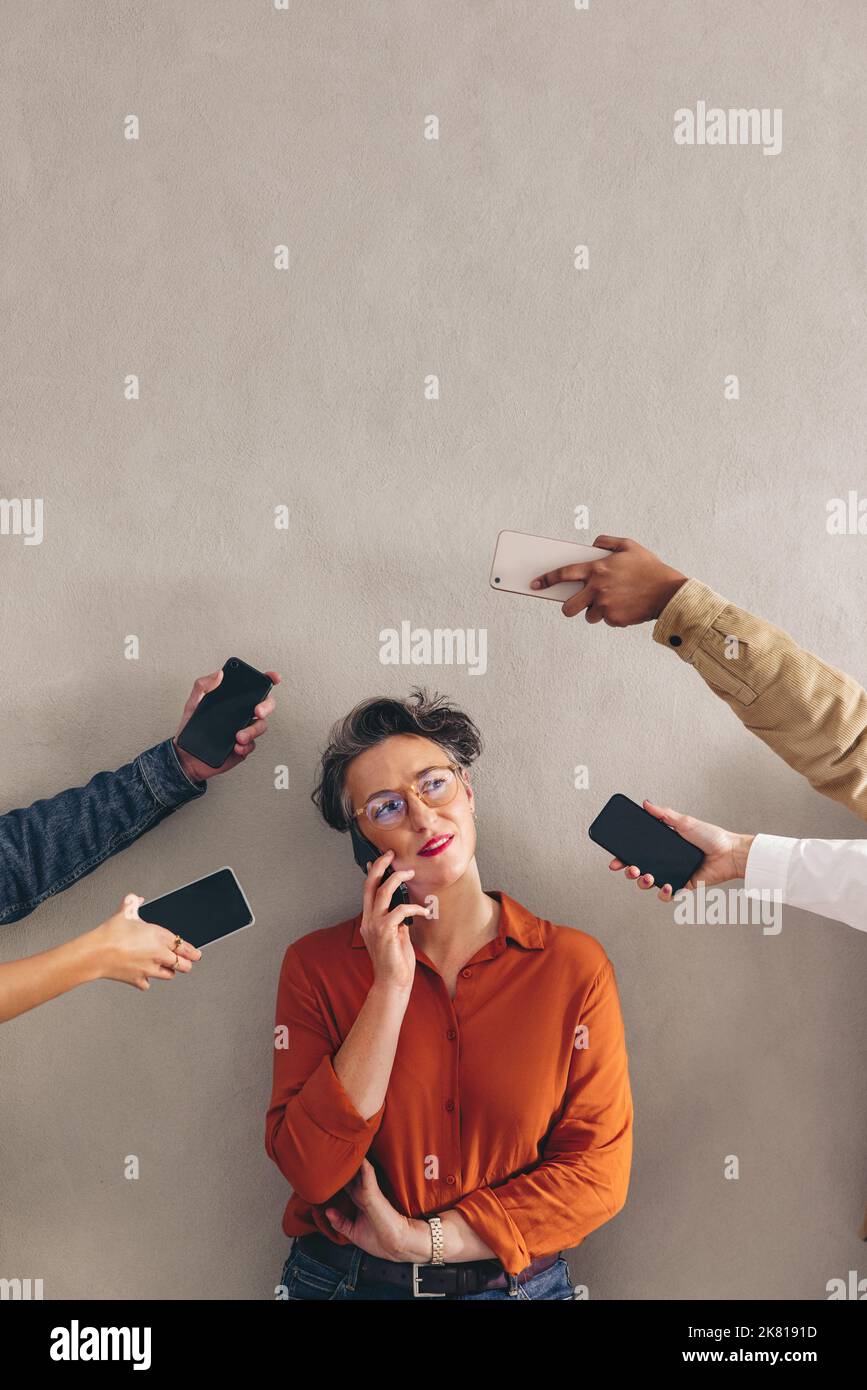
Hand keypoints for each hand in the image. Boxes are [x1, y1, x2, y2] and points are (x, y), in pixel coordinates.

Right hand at [86, 894, 202, 988]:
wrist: (96, 953)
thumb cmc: (111, 933)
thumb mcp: (125, 912)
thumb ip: (133, 903)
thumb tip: (135, 898)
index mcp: (160, 937)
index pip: (185, 947)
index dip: (193, 952)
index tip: (197, 954)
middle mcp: (158, 955)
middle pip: (183, 965)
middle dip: (186, 964)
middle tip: (187, 963)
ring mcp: (149, 969)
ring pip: (169, 975)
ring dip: (170, 972)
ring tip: (168, 968)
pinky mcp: (138, 980)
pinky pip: (147, 984)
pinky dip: (146, 981)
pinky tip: (144, 976)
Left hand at [172, 667, 281, 781]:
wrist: (186, 754)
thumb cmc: (191, 726)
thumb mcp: (193, 702)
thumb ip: (203, 686)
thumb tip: (218, 673)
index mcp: (234, 700)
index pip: (255, 687)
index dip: (268, 679)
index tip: (274, 677)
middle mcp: (243, 714)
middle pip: (266, 706)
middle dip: (266, 707)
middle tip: (257, 711)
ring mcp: (245, 730)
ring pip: (260, 727)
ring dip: (253, 731)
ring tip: (239, 736)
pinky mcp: (243, 747)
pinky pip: (251, 746)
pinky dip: (245, 746)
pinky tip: (236, 746)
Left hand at [325, 1158, 427, 1261]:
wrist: (397, 1245)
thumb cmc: (379, 1240)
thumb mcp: (354, 1232)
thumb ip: (340, 1222)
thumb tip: (327, 1211)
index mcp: (358, 1201)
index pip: (345, 1184)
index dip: (335, 1177)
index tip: (325, 1167)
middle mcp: (362, 1193)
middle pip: (350, 1173)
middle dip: (341, 1164)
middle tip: (331, 1152)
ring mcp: (368, 1191)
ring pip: (357, 1169)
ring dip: (350, 1159)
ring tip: (339, 1147)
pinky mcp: (373, 1193)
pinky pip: (367, 1172)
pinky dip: (362, 1163)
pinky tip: (357, 1153)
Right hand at [360, 850, 430, 993]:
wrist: (392, 983)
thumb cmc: (396, 961)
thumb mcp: (395, 935)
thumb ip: (395, 920)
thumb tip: (403, 907)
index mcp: (368, 920)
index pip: (367, 891)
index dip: (372, 873)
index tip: (379, 859)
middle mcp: (368, 920)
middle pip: (370, 885)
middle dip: (379, 866)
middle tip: (390, 853)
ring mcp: (375, 925)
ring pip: (383, 892)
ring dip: (397, 879)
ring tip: (409, 874)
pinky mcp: (385, 931)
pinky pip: (400, 910)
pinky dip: (414, 907)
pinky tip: (424, 911)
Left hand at [530, 534, 687, 624]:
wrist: (668, 592)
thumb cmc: (649, 568)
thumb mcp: (629, 545)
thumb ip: (607, 542)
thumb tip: (593, 543)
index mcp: (597, 569)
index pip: (564, 574)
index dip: (546, 579)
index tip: (535, 584)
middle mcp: (597, 589)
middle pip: (568, 607)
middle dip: (568, 607)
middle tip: (575, 604)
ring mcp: (605, 606)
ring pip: (588, 616)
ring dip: (595, 611)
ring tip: (612, 601)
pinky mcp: (615, 620)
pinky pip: (606, 621)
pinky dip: (612, 616)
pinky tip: (625, 606)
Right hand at [608, 801, 754, 900]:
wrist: (731, 853)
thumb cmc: (712, 836)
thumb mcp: (685, 822)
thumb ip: (664, 814)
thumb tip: (646, 803)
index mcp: (663, 846)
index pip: (638, 852)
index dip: (624, 857)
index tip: (615, 860)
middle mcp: (666, 860)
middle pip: (639, 869)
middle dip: (629, 871)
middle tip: (630, 868)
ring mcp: (673, 874)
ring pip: (649, 883)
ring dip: (643, 882)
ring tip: (647, 876)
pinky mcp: (683, 885)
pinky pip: (668, 895)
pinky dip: (665, 893)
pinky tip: (667, 886)